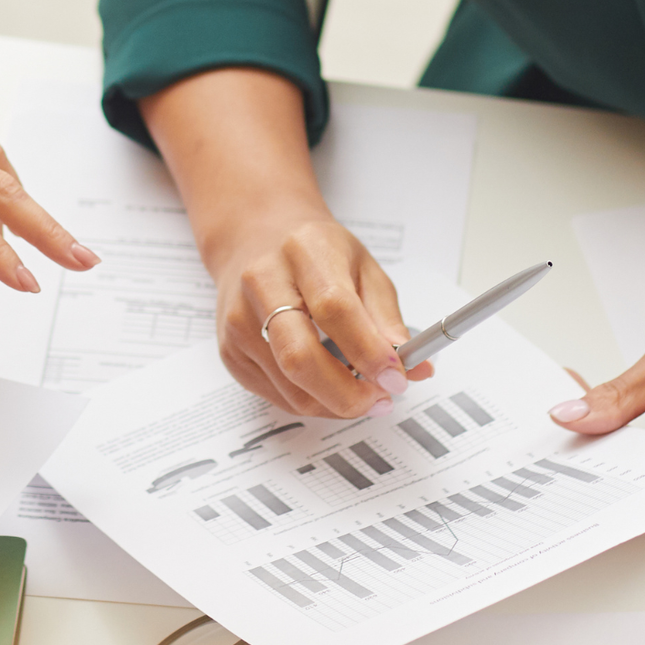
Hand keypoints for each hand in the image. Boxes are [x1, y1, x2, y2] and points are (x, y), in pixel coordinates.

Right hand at [210, 210, 434, 418]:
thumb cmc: (313, 254)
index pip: (334, 309)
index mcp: (302, 251)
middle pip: (300, 357)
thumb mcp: (362, 267)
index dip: (369, 351)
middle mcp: (261, 283)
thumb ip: (387, 319)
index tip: (397, 377)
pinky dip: (313, 402)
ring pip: (290, 388)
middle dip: (348, 394)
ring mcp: (239, 321)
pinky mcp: (230, 352)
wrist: (254, 239)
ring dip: (335, 405)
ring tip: (363, 395)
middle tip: (382, 399)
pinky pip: (277, 396)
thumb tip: (414, 368)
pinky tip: (331, 387)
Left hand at [546, 225, 644, 466]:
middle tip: (558, 439)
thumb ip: (617, 398)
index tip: (545, 455)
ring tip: (587, 434)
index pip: (626, 468)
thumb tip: (569, 420)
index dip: (582, 461)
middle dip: (594, 463)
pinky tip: (623, 440)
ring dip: (618, 463)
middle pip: (636, 482)